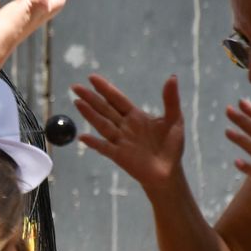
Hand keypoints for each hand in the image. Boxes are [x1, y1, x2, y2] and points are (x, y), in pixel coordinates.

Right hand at [72, 73, 183, 191]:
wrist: (169, 173)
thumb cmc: (171, 146)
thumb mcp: (175, 120)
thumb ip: (171, 100)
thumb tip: (172, 77)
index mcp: (135, 116)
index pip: (117, 99)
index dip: (105, 88)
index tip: (92, 77)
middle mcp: (124, 126)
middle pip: (104, 109)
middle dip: (90, 98)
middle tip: (75, 86)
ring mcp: (120, 141)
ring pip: (102, 124)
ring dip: (89, 114)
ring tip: (77, 102)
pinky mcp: (119, 156)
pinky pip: (104, 148)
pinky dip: (93, 143)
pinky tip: (82, 137)